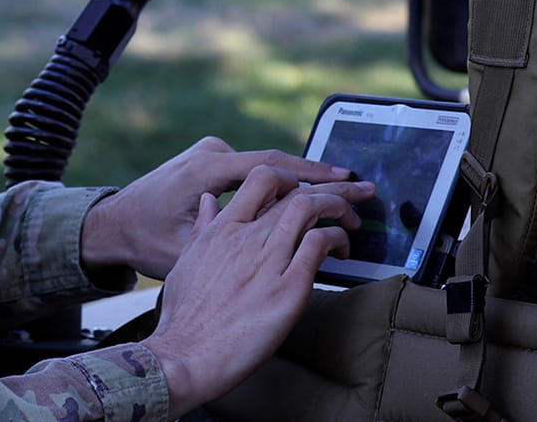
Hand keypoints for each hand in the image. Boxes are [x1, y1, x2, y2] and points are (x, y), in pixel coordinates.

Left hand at [81, 136, 359, 279]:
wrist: (108, 226)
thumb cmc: (143, 242)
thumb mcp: (186, 250)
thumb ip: (229, 239)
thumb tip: (274, 242)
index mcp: (208, 170)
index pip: (274, 169)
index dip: (314, 178)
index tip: (348, 183)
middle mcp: (210, 154)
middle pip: (277, 164)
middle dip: (319, 177)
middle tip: (359, 186)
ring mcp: (208, 155)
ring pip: (266, 168)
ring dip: (301, 180)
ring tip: (340, 191)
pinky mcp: (206, 163)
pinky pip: (251, 172)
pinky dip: (279, 182)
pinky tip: (302, 196)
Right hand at [140, 165, 374, 416]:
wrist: (185, 357)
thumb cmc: (183, 317)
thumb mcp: (186, 261)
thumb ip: (203, 227)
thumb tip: (209, 200)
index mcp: (222, 229)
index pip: (263, 178)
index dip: (292, 179)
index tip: (306, 191)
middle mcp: (246, 237)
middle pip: (297, 191)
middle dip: (332, 188)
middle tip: (353, 192)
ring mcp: (267, 261)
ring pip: (311, 208)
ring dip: (339, 207)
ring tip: (352, 220)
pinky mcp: (287, 289)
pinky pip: (319, 245)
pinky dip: (336, 239)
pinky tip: (341, 250)